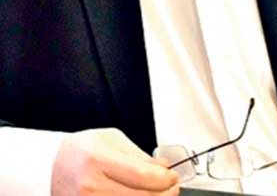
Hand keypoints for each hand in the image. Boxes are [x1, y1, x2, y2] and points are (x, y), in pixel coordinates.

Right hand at [51, 128, 179, 195]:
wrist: (50, 167)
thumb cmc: (81, 150)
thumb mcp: (111, 140)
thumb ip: (139, 155)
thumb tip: (164, 167)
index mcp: (98, 160)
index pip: (143, 175)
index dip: (166, 178)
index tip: (173, 175)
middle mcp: (90, 186)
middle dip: (166, 193)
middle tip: (172, 186)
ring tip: (160, 193)